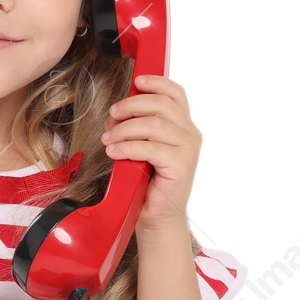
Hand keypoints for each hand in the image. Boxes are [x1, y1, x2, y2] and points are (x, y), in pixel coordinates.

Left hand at [100, 73, 200, 236]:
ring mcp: (188, 150)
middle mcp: (191, 135)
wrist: (157, 218)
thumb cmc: (148, 184)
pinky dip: (127, 147)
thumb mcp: (144, 147)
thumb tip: (119, 110)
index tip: (137, 80)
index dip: (157, 82)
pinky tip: (114, 152)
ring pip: (154, 124)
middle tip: (111, 116)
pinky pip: (150, 147)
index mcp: (185, 127)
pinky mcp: (181, 166)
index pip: (176, 94)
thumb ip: (142, 127)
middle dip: (131, 106)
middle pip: (161, 104)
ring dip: (125, 129)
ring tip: (109, 139)